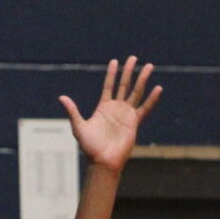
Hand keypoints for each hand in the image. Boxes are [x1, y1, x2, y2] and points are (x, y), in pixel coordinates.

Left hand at [59, 56, 161, 173]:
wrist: (103, 161)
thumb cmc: (90, 146)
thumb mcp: (78, 126)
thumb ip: (72, 111)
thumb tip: (61, 97)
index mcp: (103, 107)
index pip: (108, 85)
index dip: (111, 73)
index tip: (114, 61)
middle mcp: (116, 108)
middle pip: (124, 85)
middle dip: (129, 71)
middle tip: (134, 58)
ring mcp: (126, 114)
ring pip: (136, 92)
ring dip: (142, 79)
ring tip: (149, 66)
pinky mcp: (134, 122)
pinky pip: (145, 108)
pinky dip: (151, 99)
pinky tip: (158, 88)